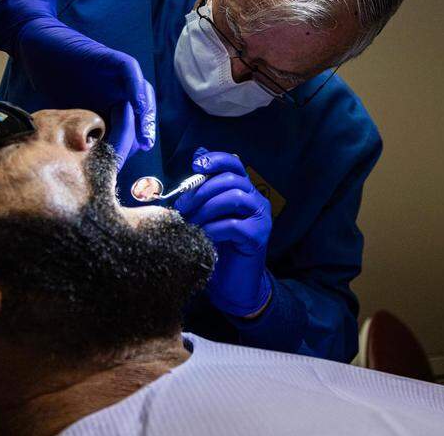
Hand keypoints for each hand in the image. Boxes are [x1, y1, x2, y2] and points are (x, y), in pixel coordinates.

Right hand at [0, 0, 155, 167]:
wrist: (35, 48)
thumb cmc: (49, 83)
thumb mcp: (67, 116)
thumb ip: (82, 136)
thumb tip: (86, 169)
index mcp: (111, 104)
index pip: (132, 128)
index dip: (129, 146)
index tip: (123, 163)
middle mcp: (119, 90)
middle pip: (142, 114)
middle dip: (139, 134)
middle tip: (131, 152)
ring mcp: (116, 75)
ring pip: (143, 94)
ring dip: (144, 116)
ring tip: (140, 136)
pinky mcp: (109, 58)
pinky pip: (131, 71)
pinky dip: (136, 88)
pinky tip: (136, 106)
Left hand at [175, 148, 271, 317]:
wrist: (232, 285)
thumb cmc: (217, 246)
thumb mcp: (206, 215)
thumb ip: (203, 190)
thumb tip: (195, 156)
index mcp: (244, 190)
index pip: (234, 164)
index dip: (216, 159)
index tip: (196, 165)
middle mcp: (256, 200)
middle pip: (231, 180)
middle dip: (202, 190)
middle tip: (182, 207)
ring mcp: (261, 218)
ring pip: (235, 198)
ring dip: (207, 209)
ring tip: (192, 223)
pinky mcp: (259, 236)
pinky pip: (234, 225)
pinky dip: (213, 229)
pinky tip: (203, 236)